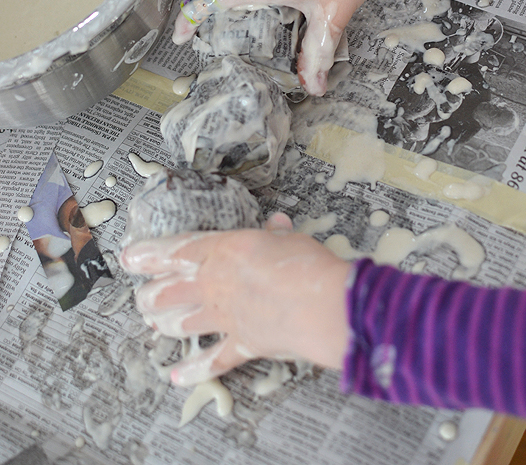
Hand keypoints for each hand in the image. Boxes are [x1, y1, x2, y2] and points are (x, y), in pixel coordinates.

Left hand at [120, 213, 351, 385]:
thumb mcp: (287, 238)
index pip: (175, 251)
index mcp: (221, 251)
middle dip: (150, 295)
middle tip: (142, 296)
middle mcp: (214, 285)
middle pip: (168, 292)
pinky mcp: (241, 345)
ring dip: (164, 324)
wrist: (319, 304)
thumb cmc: (302, 263)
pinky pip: (211, 361)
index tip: (129, 258)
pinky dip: (193, 370)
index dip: (148, 255)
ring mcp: (224, 318)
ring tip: (153, 323)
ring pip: (182, 323)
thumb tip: (277, 226)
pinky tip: (176, 376)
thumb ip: (274, 236)